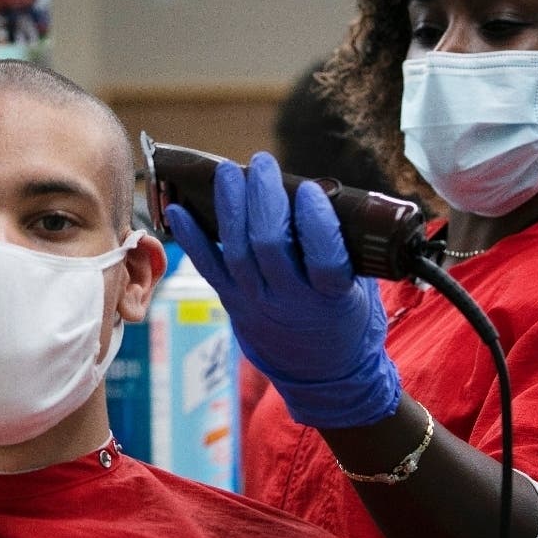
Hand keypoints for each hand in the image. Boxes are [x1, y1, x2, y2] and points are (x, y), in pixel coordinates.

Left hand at [165, 152, 400, 427]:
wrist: (325, 374)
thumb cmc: (346, 316)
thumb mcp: (360, 285)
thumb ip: (345, 246)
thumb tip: (324, 192)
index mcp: (332, 296)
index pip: (323, 257)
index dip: (314, 222)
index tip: (308, 189)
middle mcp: (292, 301)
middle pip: (270, 247)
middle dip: (263, 199)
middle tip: (261, 163)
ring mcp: (258, 304)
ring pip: (237, 252)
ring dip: (230, 208)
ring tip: (228, 172)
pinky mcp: (234, 304)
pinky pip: (208, 269)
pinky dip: (191, 238)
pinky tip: (177, 209)